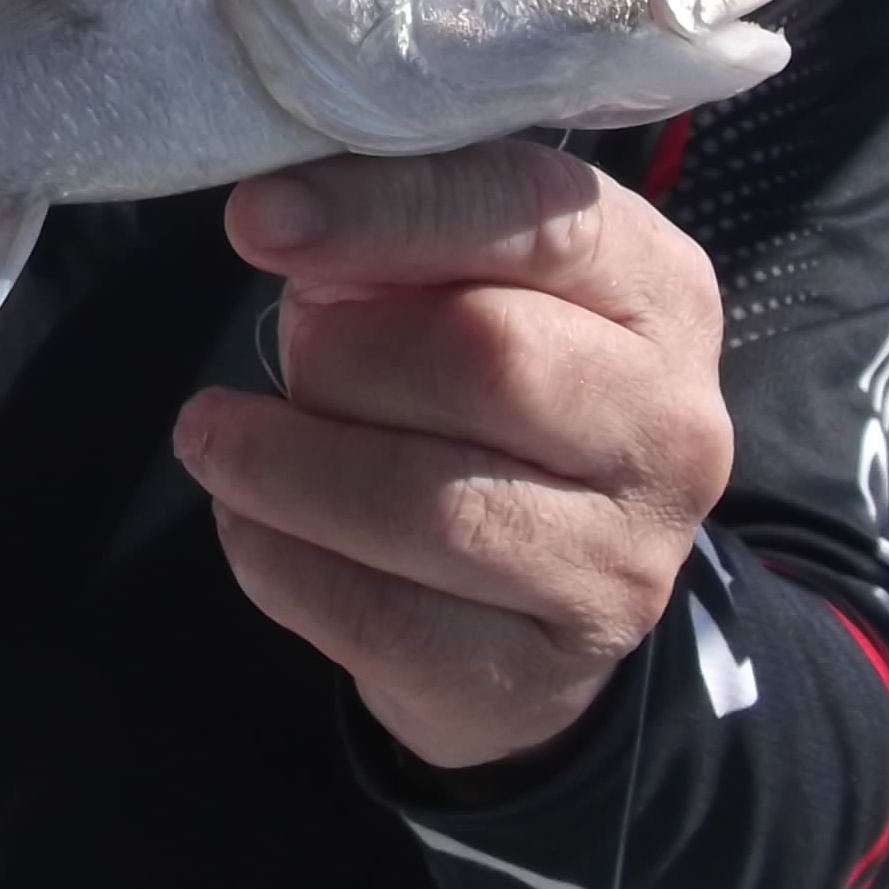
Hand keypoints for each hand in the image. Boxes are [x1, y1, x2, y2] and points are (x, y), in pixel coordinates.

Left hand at [170, 140, 733, 769]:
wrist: (532, 588)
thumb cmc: (476, 385)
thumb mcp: (457, 276)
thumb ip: (397, 230)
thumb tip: (284, 220)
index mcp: (657, 290)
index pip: (535, 217)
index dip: (388, 211)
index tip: (256, 216)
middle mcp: (670, 428)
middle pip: (486, 358)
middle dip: (342, 351)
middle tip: (286, 354)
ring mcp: (622, 565)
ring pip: (428, 506)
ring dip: (283, 464)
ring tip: (218, 438)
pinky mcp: (542, 677)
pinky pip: (380, 618)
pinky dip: (279, 560)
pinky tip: (247, 519)